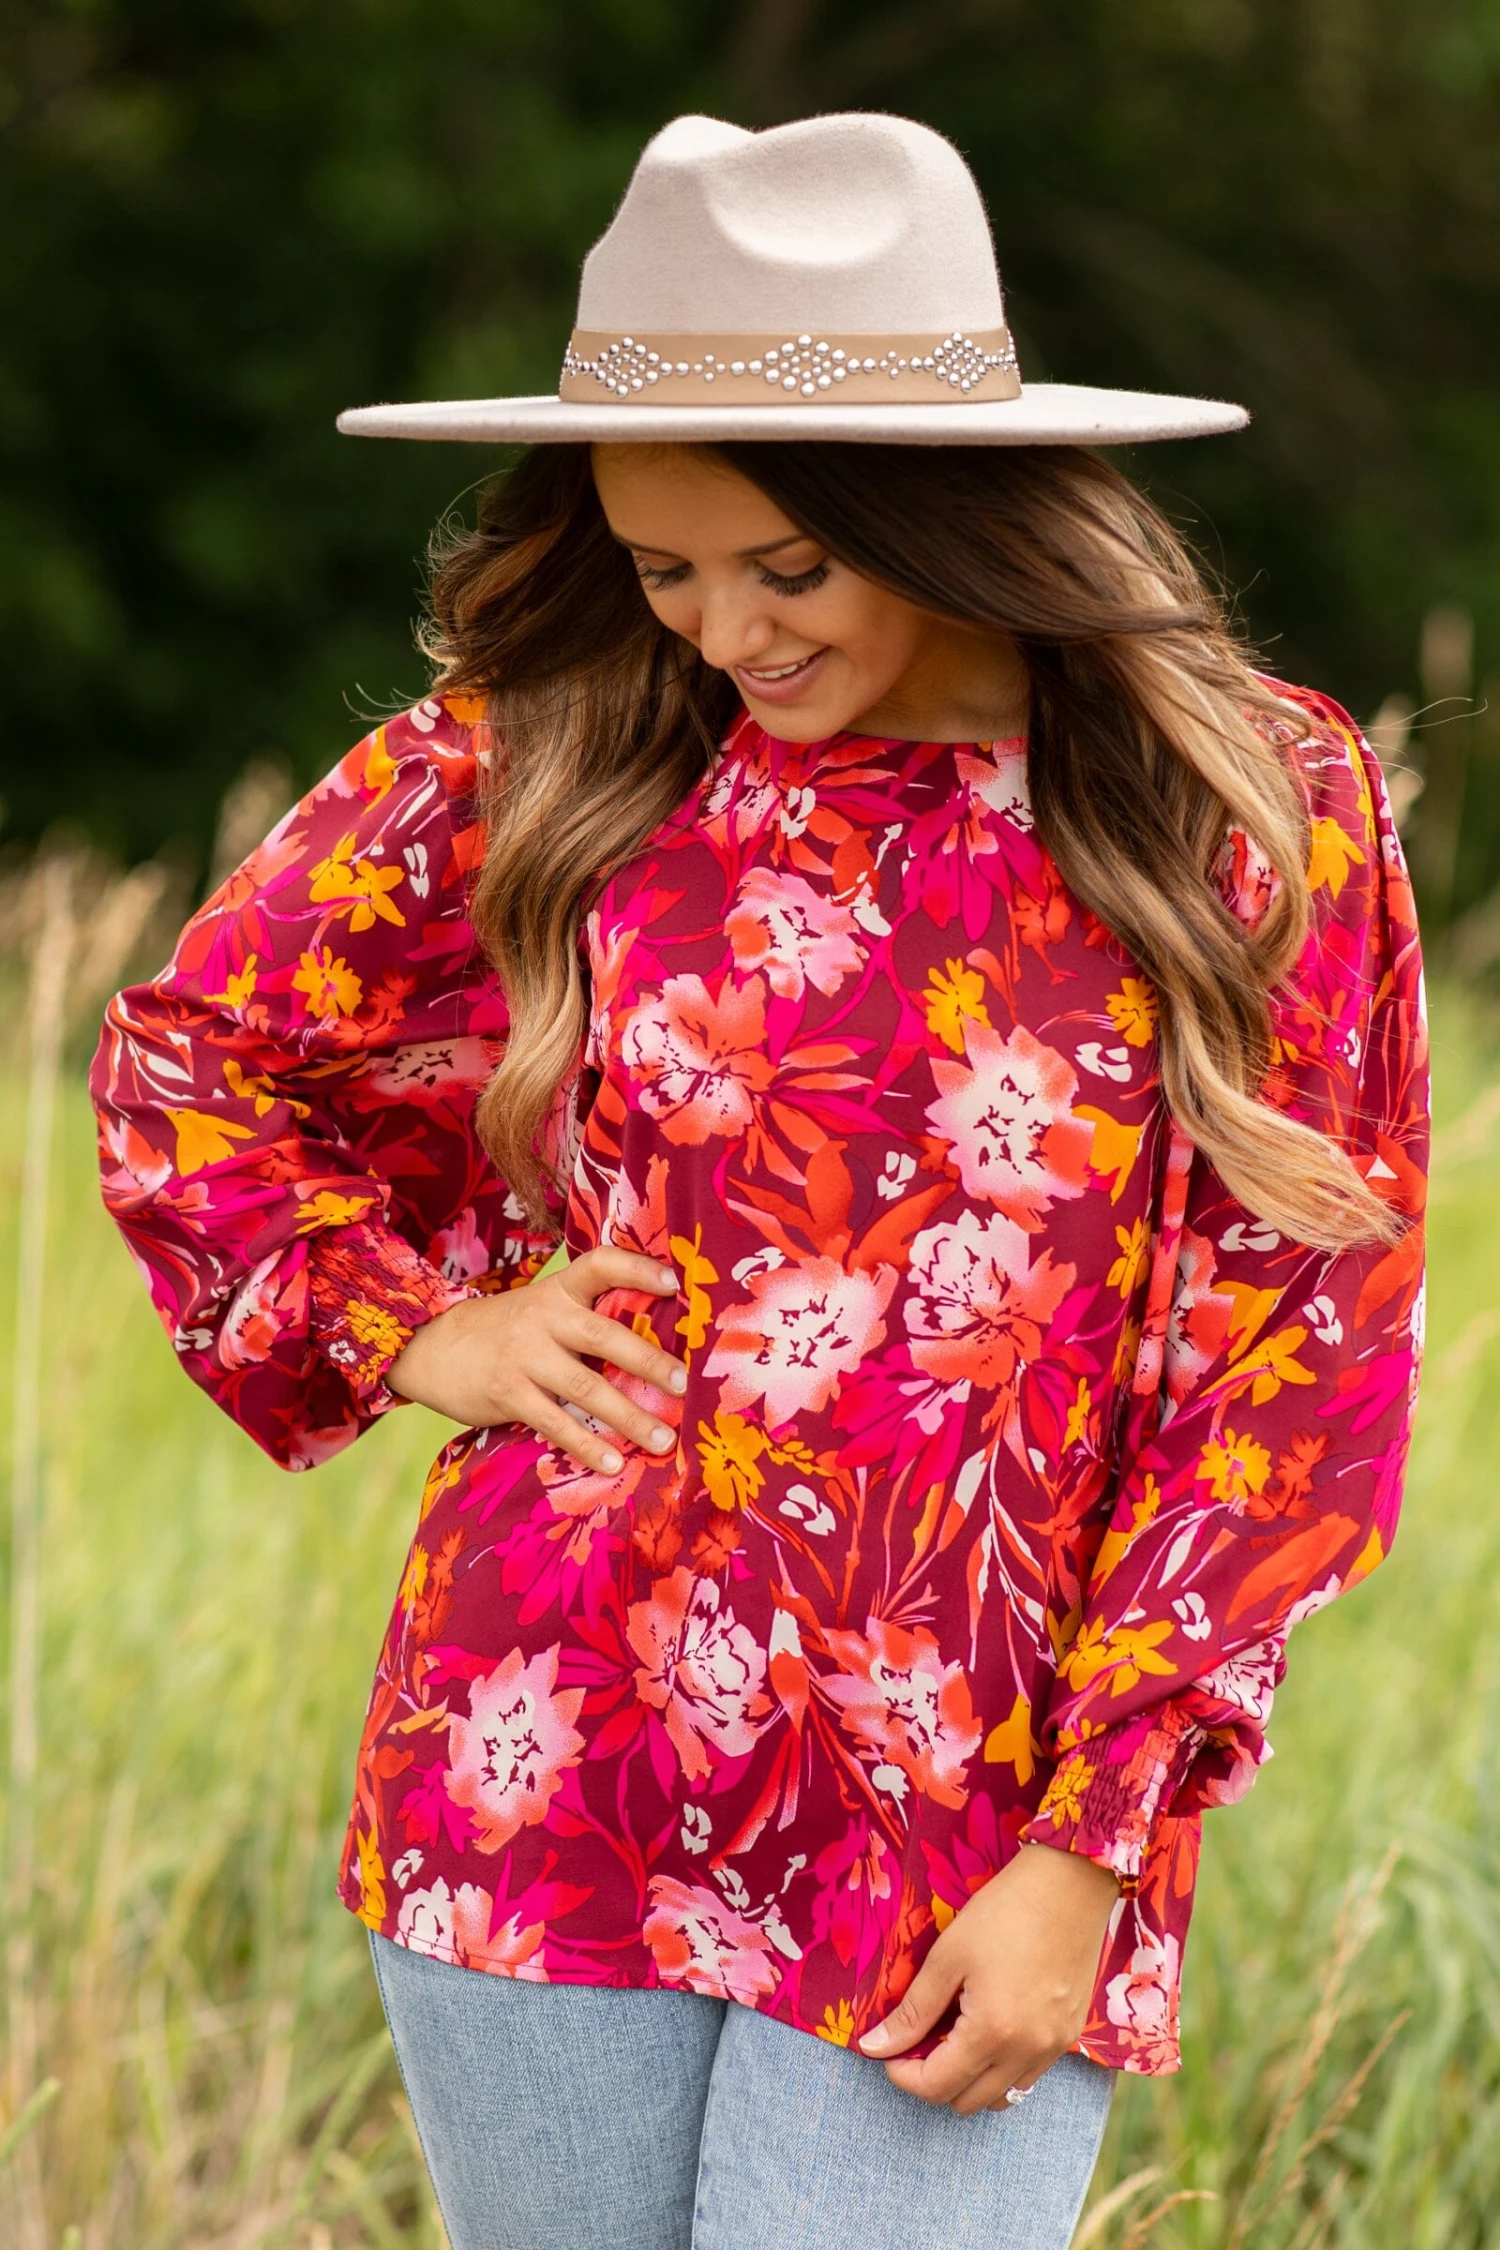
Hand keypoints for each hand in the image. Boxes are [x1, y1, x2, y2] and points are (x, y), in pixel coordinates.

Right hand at [386, 1247, 684, 1473]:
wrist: (431, 1347)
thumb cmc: (505, 1331)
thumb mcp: (540, 1308)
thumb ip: (583, 1319)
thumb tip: (652, 1349)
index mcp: (558, 1291)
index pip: (600, 1265)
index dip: (638, 1269)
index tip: (674, 1284)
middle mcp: (544, 1318)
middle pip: (604, 1336)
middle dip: (648, 1362)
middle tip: (682, 1385)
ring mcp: (525, 1357)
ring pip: (586, 1388)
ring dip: (629, 1417)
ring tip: (664, 1439)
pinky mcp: (508, 1394)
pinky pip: (556, 1423)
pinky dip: (587, 1445)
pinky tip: (612, 1463)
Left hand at [858, 1843, 1118, 2112]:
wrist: (1069, 1884)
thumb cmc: (1003, 1912)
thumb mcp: (948, 1956)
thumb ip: (912, 2010)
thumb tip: (874, 2046)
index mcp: (991, 2033)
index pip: (936, 2086)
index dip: (902, 2075)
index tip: (888, 2052)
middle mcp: (1026, 2052)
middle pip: (966, 2101)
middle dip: (934, 2079)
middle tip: (919, 2039)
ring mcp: (1053, 2048)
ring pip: (1001, 2097)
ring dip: (970, 2080)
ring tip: (954, 2036)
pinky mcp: (1069, 2036)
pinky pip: (1028, 2077)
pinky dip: (1002, 2069)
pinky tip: (990, 2030)